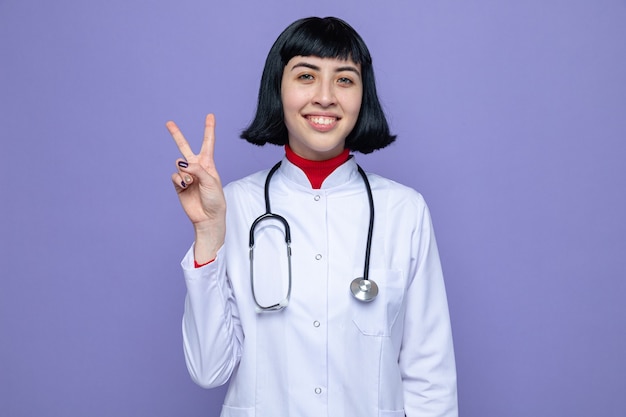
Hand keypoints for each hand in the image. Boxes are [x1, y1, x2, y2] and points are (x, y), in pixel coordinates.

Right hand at [167, 114, 225, 261]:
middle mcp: (197, 167)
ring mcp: (187, 176)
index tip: (210, 115)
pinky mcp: (179, 185)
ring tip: (191, 183)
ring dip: (184, 172)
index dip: (208, 129)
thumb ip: (197, 169)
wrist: (208, 217)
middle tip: (168, 123)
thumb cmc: (215, 200)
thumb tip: (181, 162)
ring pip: (178, 164)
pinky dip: (179, 180)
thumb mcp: (210, 181)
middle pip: (184, 147)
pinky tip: (185, 186)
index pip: (208, 142)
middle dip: (176, 135)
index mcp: (208, 164)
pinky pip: (174, 176)